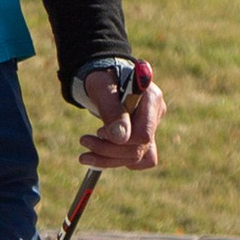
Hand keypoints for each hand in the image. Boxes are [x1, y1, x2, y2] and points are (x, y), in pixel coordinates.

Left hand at [79, 56, 163, 171]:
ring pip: (137, 158)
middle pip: (139, 148)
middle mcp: (156, 114)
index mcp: (151, 99)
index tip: (99, 132)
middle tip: (84, 140)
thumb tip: (120, 138)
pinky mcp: (144, 138)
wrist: (104, 80)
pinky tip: (97, 156)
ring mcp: (152, 127)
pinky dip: (114, 161)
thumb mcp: (102, 89)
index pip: (143, 134)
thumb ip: (112, 111)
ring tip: (85, 154)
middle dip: (108, 150)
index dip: (120, 140)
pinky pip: (136, 160)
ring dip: (108, 160)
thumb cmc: (103, 79)